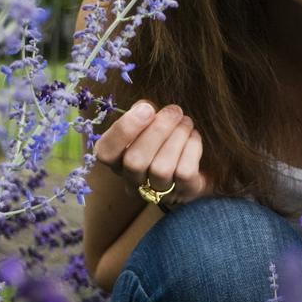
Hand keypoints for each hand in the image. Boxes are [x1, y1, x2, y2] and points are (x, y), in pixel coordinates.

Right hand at [94, 100, 209, 206]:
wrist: (196, 167)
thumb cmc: (164, 140)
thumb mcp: (148, 125)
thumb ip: (142, 114)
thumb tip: (145, 108)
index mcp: (117, 161)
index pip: (106, 152)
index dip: (123, 130)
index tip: (146, 108)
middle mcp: (133, 181)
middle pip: (134, 161)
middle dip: (157, 131)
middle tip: (174, 111)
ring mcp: (158, 192)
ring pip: (161, 168)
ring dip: (177, 137)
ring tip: (185, 121)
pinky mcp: (184, 192)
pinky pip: (185, 172)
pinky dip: (191, 149)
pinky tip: (194, 136)